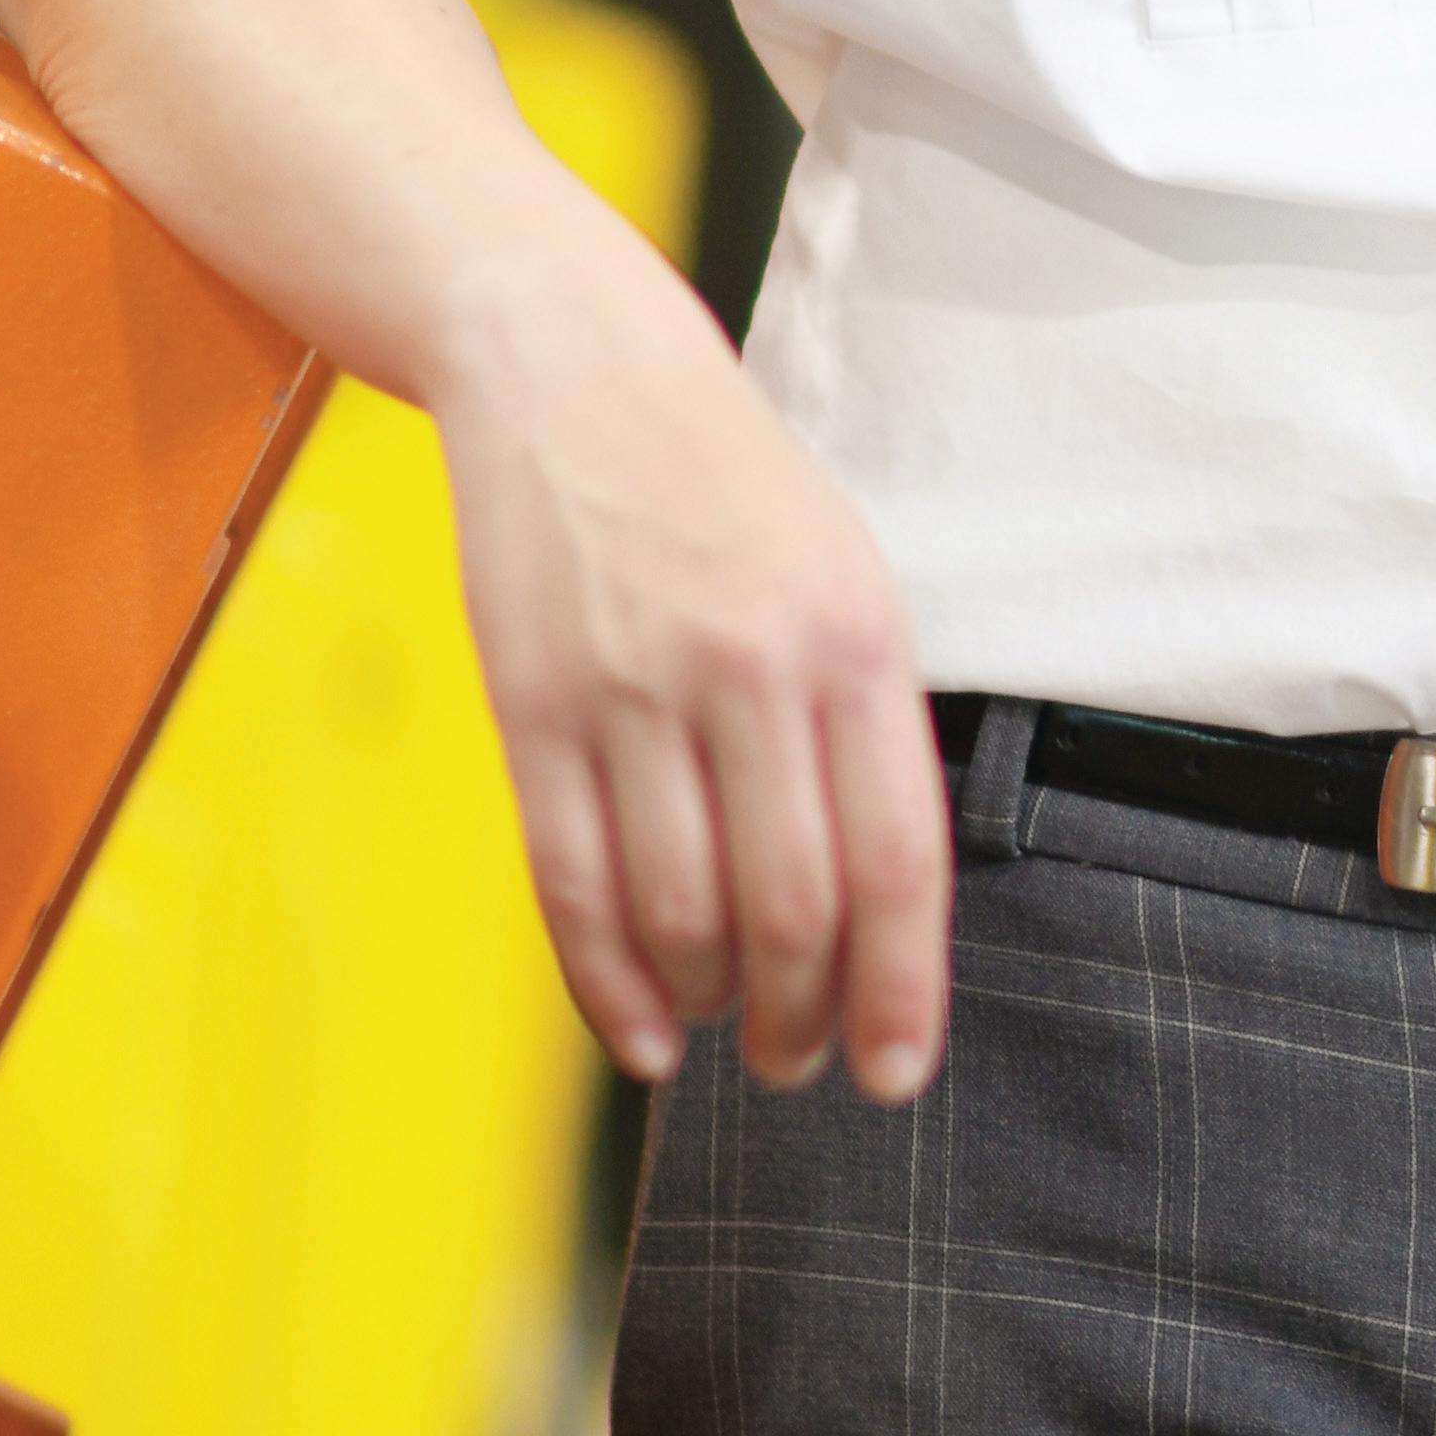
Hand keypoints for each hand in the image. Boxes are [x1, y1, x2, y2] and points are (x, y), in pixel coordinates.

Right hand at [427, 204, 951, 1101]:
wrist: (575, 366)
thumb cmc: (724, 479)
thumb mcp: (841, 567)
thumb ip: (865, 718)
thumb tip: (881, 905)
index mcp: (853, 634)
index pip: (894, 860)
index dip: (903, 991)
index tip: (898, 1070)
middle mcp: (751, 667)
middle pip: (791, 911)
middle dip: (803, 1018)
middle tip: (802, 1057)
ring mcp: (633, 689)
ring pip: (682, 914)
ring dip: (711, 1004)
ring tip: (724, 1027)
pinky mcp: (532, 707)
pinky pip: (574, 885)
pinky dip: (611, 984)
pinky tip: (642, 1029)